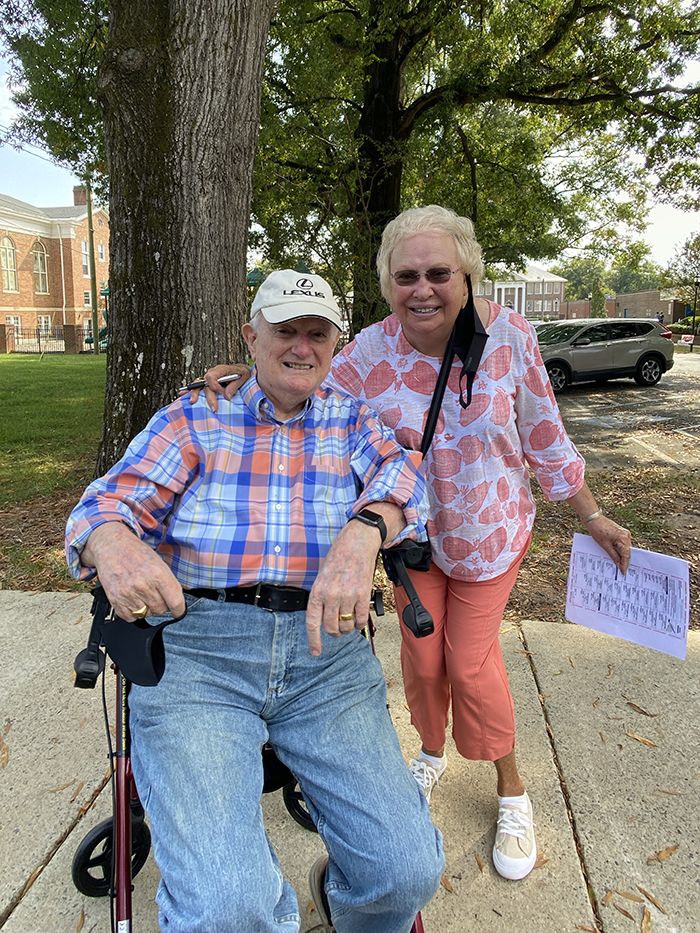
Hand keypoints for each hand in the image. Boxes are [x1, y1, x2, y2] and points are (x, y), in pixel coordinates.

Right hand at [82, 523, 185, 619]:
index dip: (179, 609)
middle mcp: (143, 585)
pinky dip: (133, 612)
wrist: (111, 546)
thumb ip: (168, 582)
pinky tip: (132, 598)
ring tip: (141, 593)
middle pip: (161, 610)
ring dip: (146, 608)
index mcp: (158, 574)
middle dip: (161, 604)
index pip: (175, 602)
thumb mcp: (159, 562)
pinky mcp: (115, 600)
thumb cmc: (136, 552)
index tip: (179, 611)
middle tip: (154, 593)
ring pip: (146, 614)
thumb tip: (176, 601)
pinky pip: (130, 617)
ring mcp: (128, 594)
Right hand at [188, 364, 249, 411]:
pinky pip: (197, 386)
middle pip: (205, 384)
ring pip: (198, 384)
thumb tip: (226, 396)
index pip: (212, 377)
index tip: (223, 394)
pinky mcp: (208, 384)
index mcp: (221, 369)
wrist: (242, 371)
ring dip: (194, 393)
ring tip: (192, 402)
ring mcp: (209, 378)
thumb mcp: (244, 376)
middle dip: (209, 397)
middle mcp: (212, 373)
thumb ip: (235, 385)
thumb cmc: (243, 373)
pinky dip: (189, 390)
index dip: (215, 387)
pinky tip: (182, 394)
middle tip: (214, 408)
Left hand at [305, 521, 381, 655]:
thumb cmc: (338, 558)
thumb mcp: (321, 577)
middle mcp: (331, 595)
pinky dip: (359, 623)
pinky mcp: (363, 594)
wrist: (357, 543)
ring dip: (347, 628)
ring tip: (348, 622)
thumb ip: (321, 598)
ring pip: (346, 625)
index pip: (312, 622)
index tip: (315, 652)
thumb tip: (323, 619)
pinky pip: (361, 619)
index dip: (314, 640)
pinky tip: (358, 618)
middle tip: (337, 629)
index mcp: (317, 591)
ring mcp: (348, 595)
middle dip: (334, 632)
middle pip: (330, 627)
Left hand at [587, 515, 631, 573]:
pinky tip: (617, 555)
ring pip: (625, 548)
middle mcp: (627, 536)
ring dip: (622, 555)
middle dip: (624, 561)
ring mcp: (625, 533)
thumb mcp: (605, 546)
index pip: (626, 555)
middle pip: (627, 552)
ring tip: (619, 565)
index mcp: (624, 539)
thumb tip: (618, 564)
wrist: (593, 519)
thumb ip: (613, 555)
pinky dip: (620, 549)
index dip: (625, 564)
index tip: (623, 572)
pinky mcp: (621, 532)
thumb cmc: (598, 531)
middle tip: (622, 571)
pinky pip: (622, 543)